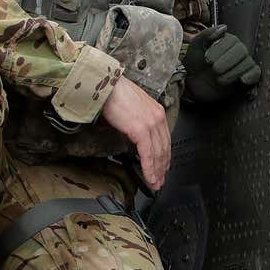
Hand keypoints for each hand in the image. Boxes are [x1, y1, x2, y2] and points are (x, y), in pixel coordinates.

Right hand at [100, 77, 169, 191]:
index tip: (163, 167)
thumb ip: (137, 122)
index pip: (165, 139)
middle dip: (162, 167)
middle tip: (160, 180)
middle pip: (164, 148)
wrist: (105, 85)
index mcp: (156, 111)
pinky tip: (150, 178)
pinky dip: (150, 168)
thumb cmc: (113, 93)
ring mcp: (151, 124)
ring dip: (157, 171)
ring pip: (158, 153)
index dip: (164, 156)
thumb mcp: (131, 108)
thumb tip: (134, 137)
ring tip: (155, 183)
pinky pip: (148, 154)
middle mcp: (157, 117)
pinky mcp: (141, 130)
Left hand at [184, 25, 261, 102]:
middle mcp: (237, 51)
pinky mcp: (246, 78)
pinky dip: (251, 76)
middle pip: (242, 51)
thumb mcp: (196, 46)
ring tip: (219, 79)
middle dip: (227, 61)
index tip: (207, 59)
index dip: (220, 49)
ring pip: (247, 63)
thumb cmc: (194, 64)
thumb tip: (224, 27)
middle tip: (214, 69)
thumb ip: (207, 34)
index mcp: (227, 41)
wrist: (193, 85)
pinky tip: (242, 80)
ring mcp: (243, 64)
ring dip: (233, 72)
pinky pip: (256, 73)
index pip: (232, 40)